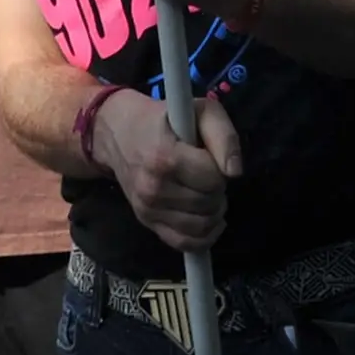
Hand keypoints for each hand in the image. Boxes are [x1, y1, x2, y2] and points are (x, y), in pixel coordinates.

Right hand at [91, 81, 240, 250]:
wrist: (119, 134)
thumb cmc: (165, 120)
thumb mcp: (200, 111)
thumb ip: (224, 136)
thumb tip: (234, 172)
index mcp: (165, 158)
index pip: (213, 179)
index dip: (220, 167)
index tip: (211, 156)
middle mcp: (153, 189)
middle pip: (208, 204)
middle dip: (218, 190)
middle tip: (209, 174)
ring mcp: (148, 210)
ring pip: (200, 227)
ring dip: (214, 213)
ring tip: (208, 194)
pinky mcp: (147, 223)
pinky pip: (183, 244)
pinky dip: (204, 238)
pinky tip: (211, 221)